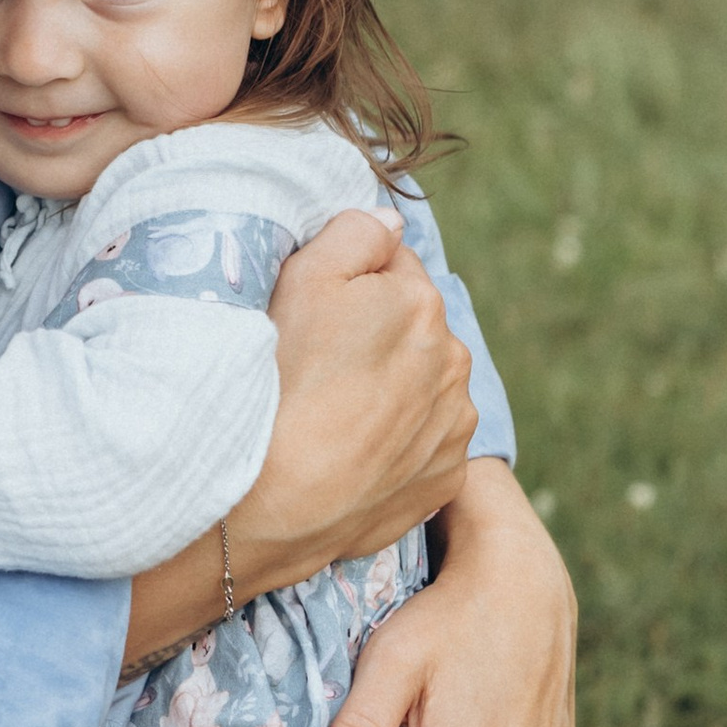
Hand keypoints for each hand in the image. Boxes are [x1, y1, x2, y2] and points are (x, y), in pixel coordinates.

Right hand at [121, 211, 471, 669]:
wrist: (272, 501)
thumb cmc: (280, 380)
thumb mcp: (300, 278)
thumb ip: (354, 233)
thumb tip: (389, 224)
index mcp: (422, 302)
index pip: (391, 265)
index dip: (348, 284)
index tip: (312, 315)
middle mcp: (453, 360)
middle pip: (411, 329)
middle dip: (375, 338)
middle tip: (315, 368)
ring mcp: (454, 424)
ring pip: (422, 389)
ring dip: (391, 392)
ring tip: (332, 415)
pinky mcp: (445, 478)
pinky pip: (423, 446)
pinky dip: (396, 445)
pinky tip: (351, 453)